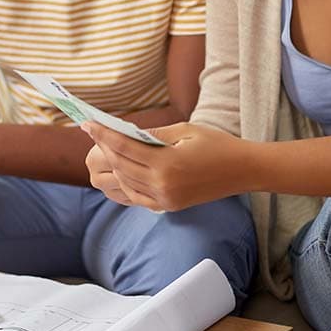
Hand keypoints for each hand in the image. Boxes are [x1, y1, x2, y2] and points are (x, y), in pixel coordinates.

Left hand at [82, 121, 251, 210]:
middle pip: (119, 166)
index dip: (103, 134)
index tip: (87, 123)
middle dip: (103, 148)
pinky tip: (119, 170)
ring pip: (124, 183)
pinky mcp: (168, 206)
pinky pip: (136, 197)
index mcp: (166, 164)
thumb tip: (125, 132)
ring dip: (111, 166)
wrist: (243, 171)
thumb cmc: (216, 144)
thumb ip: (153, 133)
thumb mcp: (185, 130)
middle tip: (94, 132)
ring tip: (104, 149)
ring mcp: (164, 199)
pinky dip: (124, 184)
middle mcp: (162, 185)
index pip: (123, 147)